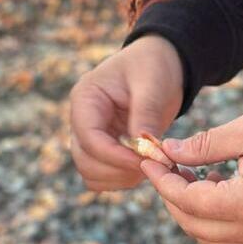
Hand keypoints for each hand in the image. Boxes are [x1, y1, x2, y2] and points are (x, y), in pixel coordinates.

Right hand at [70, 36, 185, 191]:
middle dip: (118, 169)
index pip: (89, 138)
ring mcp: (92, 135)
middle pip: (85, 161)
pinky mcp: (105, 147)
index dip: (115, 156)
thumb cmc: (152, 65)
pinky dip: (122, 179)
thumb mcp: (152, 82)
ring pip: (92, 173)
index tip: (146, 160)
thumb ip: (145, 113)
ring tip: (150, 164)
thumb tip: (143, 148)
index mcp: (86, 98)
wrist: (160, 64)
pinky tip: (145, 165)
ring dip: (120, 178)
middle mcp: (82, 120)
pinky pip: (103, 175)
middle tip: (152, 165)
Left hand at [139, 108, 242, 243]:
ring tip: (192, 174)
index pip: (187, 200)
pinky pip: (231, 240)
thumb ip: (204, 145)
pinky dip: (214, 220)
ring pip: (209, 238)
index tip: (149, 159)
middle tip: (166, 165)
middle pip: (192, 225)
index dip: (162, 180)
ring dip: (191, 211)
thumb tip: (168, 151)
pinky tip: (217, 186)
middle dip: (172, 196)